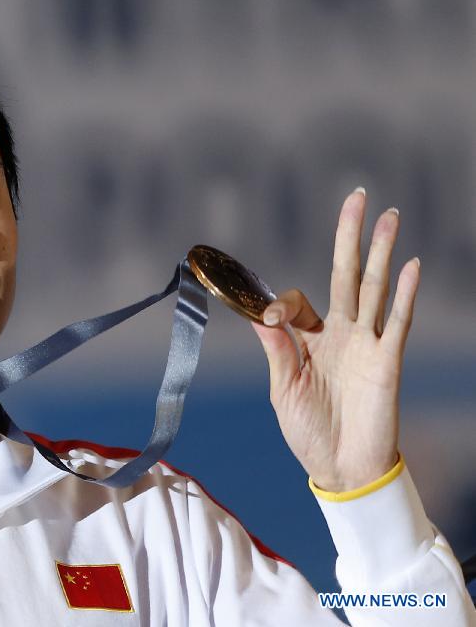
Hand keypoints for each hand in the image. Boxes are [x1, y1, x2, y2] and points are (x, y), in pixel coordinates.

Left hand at [251, 188, 420, 491]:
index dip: (281, 304)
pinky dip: (403, 294)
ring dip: (381, 252)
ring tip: (389, 215)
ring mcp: (367, 344)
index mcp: (311, 341)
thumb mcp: (284, 388)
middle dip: (350, 236)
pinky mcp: (387, 361)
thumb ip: (277, 349)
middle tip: (357, 197)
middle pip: (346, 275)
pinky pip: (396, 322)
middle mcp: (341, 334)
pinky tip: (409, 265)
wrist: (342, 469)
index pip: (299, 302)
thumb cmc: (310, 431)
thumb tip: (258, 314)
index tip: (268, 319)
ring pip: (374, 288)